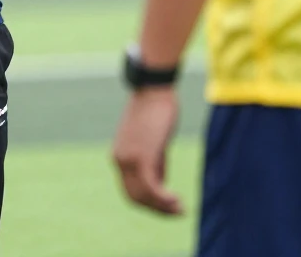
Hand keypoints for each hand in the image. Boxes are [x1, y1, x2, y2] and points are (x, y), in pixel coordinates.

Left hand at [112, 87, 183, 215]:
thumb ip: (153, 163)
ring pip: (143, 196)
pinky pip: (150, 188)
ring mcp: (128, 159)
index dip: (150, 204)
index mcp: (119, 156)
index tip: (169, 206)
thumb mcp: (153, 143)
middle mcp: (119, 159)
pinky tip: (176, 201)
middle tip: (178, 211)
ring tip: (181, 208)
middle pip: (136, 197)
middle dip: (157, 209)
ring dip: (163, 207)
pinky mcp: (141, 156)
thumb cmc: (156, 112)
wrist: (153, 89)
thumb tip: (159, 185)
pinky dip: (163, 200)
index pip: (131, 191)